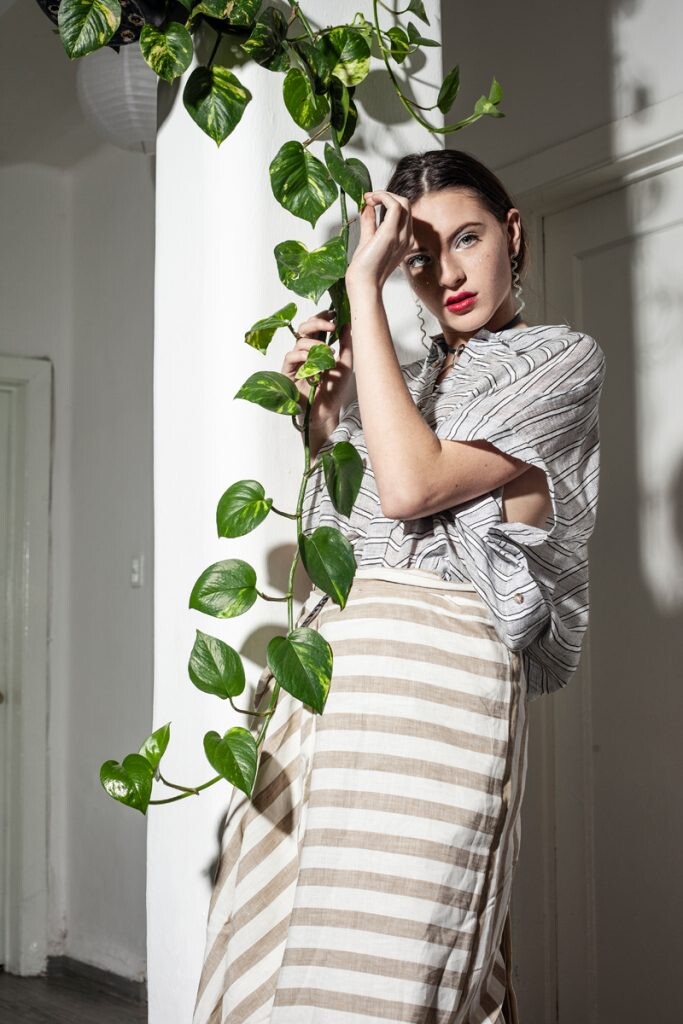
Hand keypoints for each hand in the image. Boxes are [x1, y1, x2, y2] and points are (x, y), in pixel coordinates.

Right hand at [281, 309, 353, 426]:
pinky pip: (290, 357)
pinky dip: (301, 355)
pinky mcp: (288, 372)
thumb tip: (348, 324)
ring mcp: (297, 362)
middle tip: (331, 326)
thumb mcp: (345, 365)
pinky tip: (311, 359)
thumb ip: (346, 346)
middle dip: (317, 322)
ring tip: (328, 353)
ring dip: (314, 343)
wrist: (326, 413)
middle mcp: (306, 352)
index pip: (316, 326)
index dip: (322, 316)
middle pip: (305, 327)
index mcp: (318, 348)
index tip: (333, 313)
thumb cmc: (334, 391)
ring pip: (299, 341)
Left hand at [346, 190, 413, 291]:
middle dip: (387, 195)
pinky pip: (394, 206)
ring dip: (384, 194)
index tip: (371, 201)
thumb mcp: (368, 239)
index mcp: (403, 240)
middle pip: (405, 204)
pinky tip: (372, 200)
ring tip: (369, 198)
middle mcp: (406, 237)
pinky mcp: (391, 234)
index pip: (403, 213)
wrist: (363, 283)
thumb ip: (370, 222)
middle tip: (369, 198)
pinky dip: (383, 197)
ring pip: (402, 202)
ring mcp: (401, 236)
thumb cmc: (365, 269)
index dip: (387, 201)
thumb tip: (368, 207)